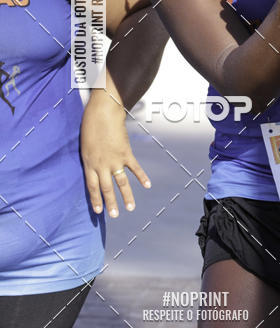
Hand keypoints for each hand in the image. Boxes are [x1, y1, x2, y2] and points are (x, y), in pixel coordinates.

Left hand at [80, 92, 150, 217]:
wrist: (103, 112)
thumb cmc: (90, 125)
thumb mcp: (85, 144)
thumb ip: (90, 157)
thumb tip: (94, 165)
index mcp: (89, 163)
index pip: (92, 186)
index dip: (95, 199)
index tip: (99, 211)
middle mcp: (102, 165)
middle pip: (106, 188)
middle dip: (111, 203)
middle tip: (114, 215)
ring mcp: (115, 160)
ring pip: (121, 182)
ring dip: (126, 196)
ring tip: (130, 208)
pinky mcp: (126, 153)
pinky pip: (135, 168)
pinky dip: (142, 177)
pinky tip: (147, 185)